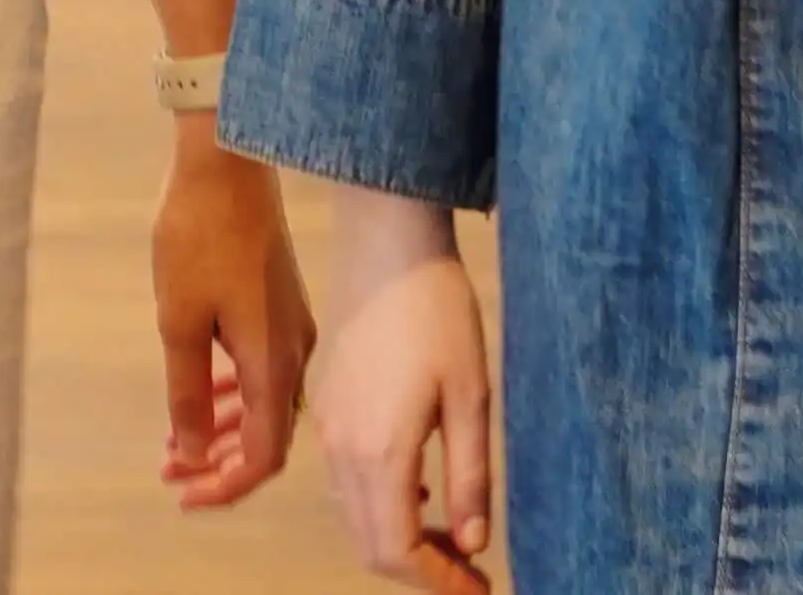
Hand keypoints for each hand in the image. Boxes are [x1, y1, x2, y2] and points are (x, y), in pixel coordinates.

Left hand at [148, 127, 315, 506]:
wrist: (227, 162)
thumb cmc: (198, 237)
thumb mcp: (178, 322)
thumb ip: (186, 393)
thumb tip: (191, 451)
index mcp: (272, 364)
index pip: (262, 457)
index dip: (225, 486)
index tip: (183, 496)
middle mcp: (292, 354)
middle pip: (264, 436)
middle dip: (216, 462)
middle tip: (168, 473)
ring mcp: (290, 329)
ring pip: (261, 404)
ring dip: (219, 429)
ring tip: (173, 443)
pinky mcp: (279, 307)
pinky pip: (260, 372)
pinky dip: (230, 395)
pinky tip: (198, 395)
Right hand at [307, 200, 496, 589]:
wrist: (386, 242)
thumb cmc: (439, 312)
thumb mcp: (471, 398)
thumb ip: (470, 478)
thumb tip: (471, 545)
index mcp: (378, 451)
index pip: (394, 551)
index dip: (436, 583)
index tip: (478, 587)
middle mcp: (340, 448)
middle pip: (369, 543)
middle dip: (418, 568)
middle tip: (469, 570)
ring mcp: (325, 426)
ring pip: (355, 514)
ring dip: (398, 537)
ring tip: (450, 534)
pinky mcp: (324, 405)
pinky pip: (345, 480)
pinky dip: (380, 504)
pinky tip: (420, 487)